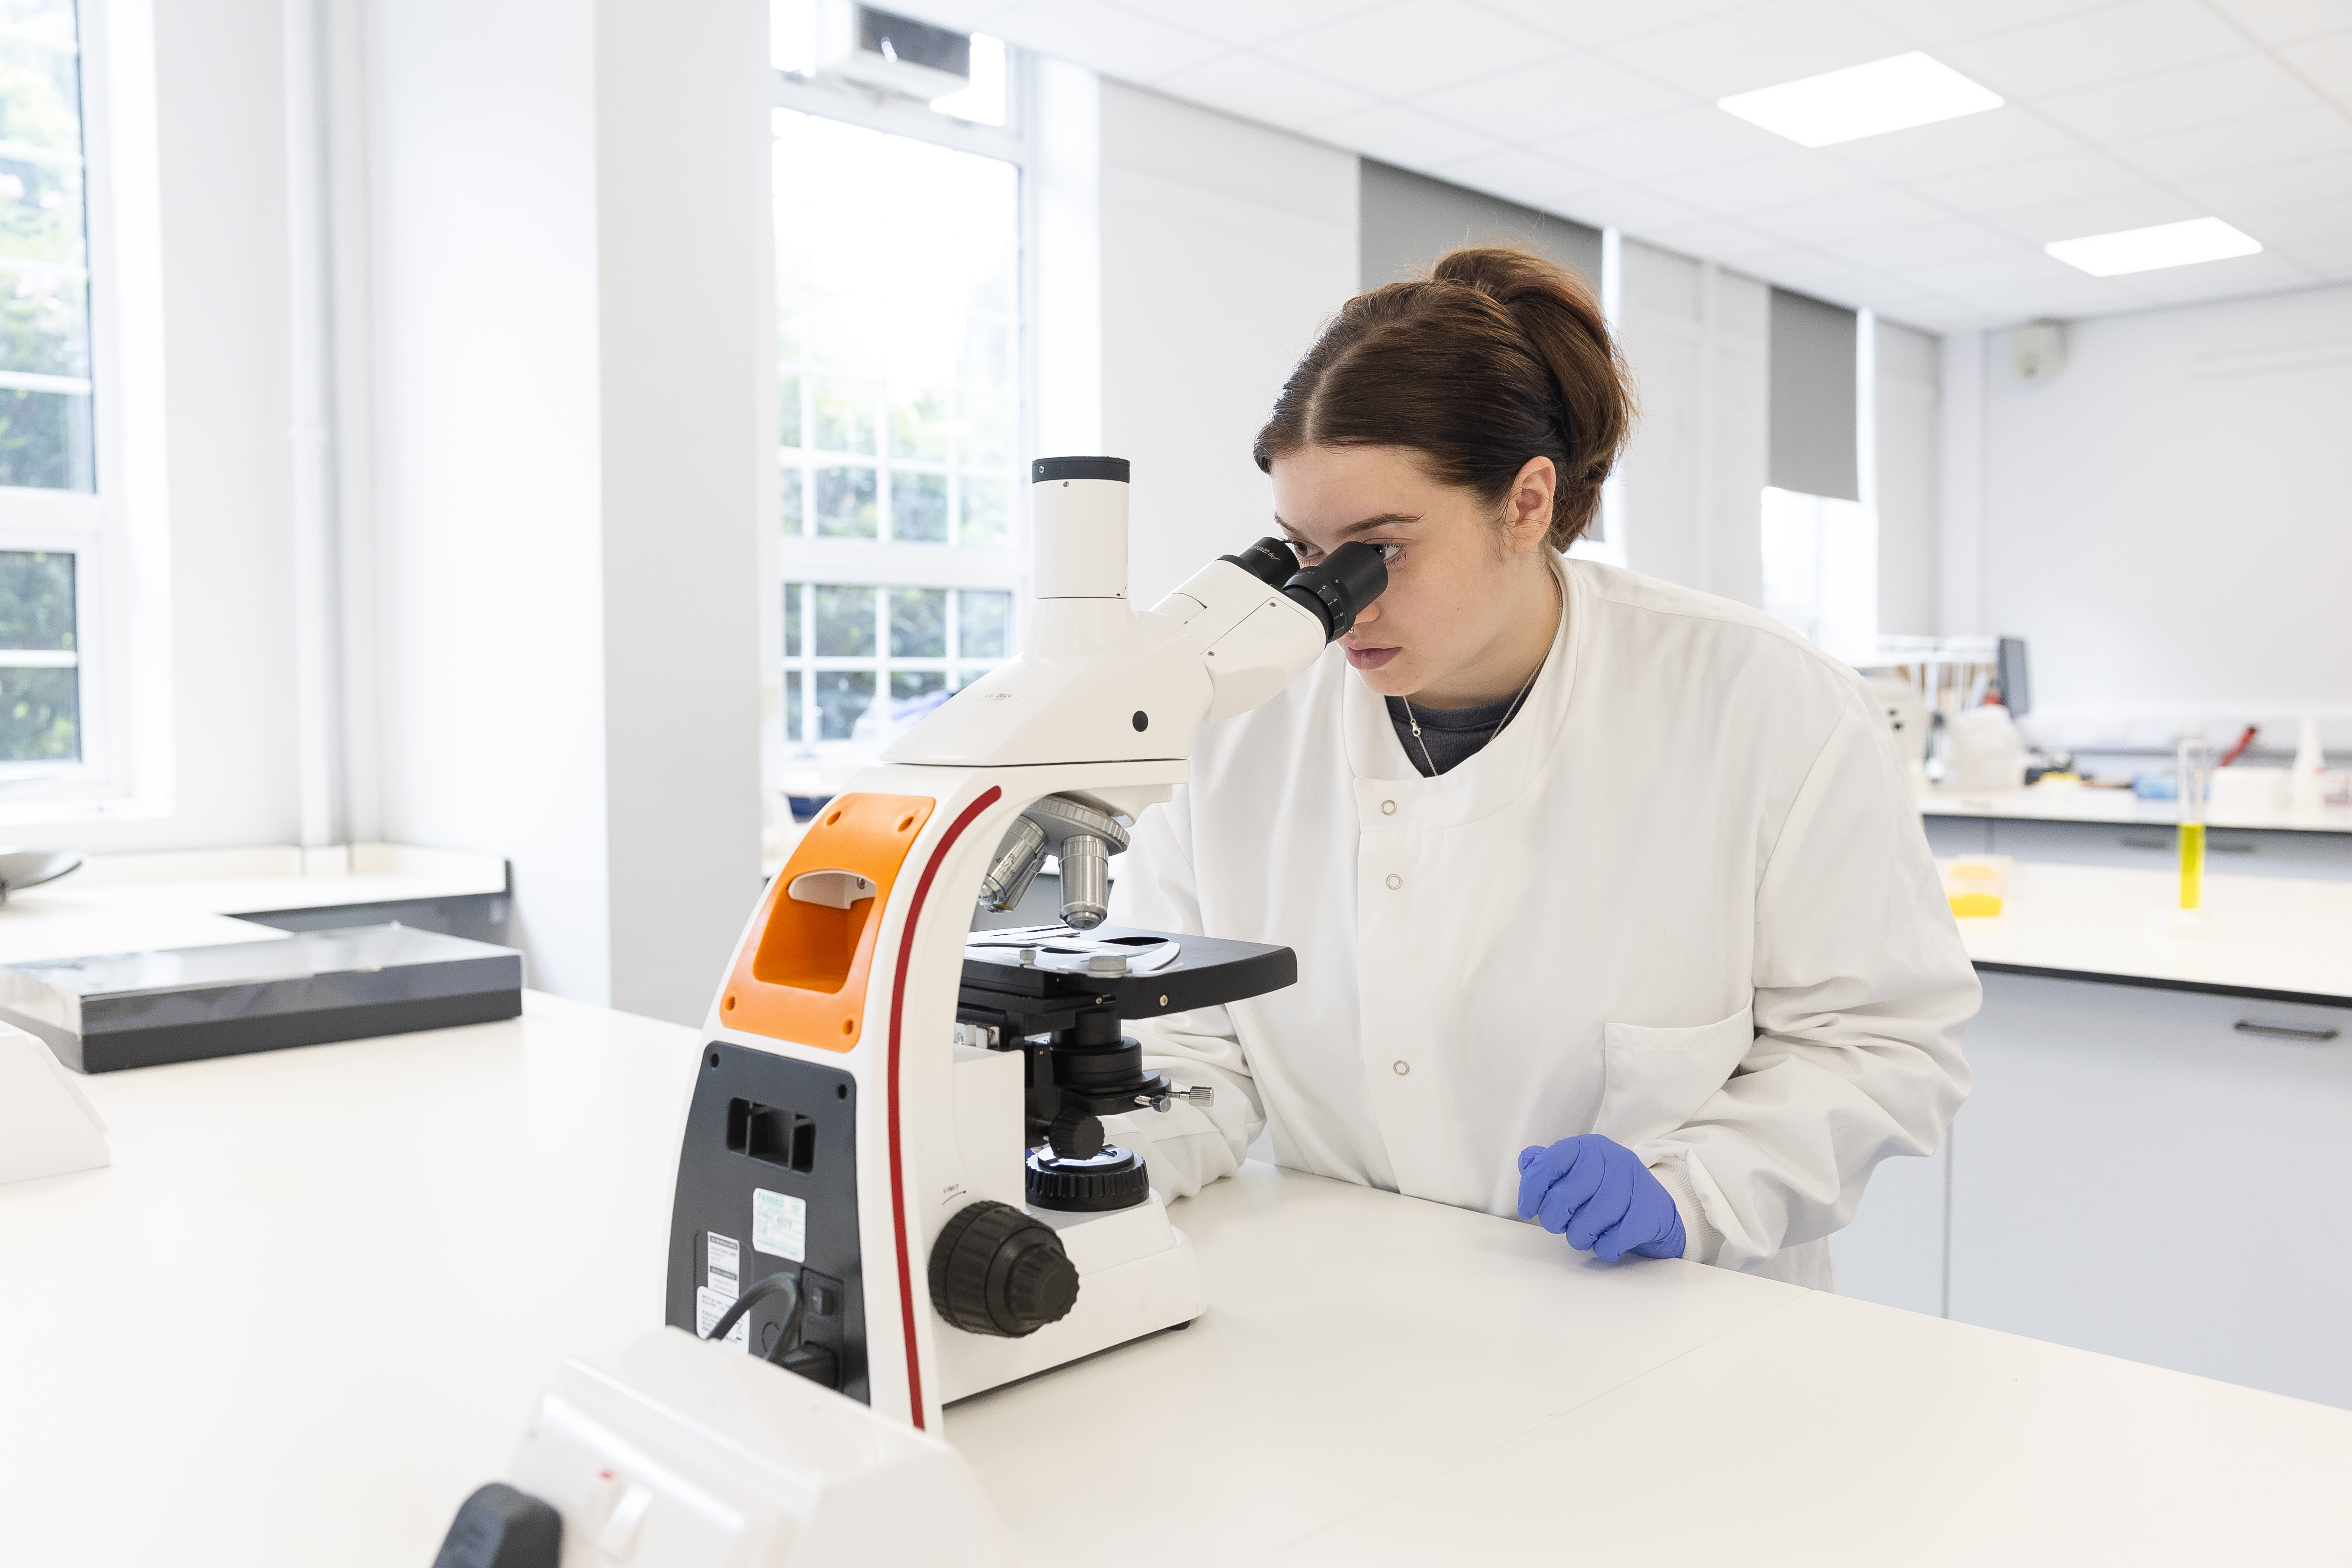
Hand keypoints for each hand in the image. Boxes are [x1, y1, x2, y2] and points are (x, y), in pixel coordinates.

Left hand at [1516, 1135, 1686, 1261]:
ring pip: (1588, 1223)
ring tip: (1585, 1234)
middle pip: (1563, 1198)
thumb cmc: (1606, 1193)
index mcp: (1588, 1147)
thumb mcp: (1576, 1172)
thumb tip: (1527, 1161)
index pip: (1548, 1163)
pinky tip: (1607, 1242)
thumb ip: (1547, 1166)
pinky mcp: (1649, 1213)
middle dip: (1554, 1220)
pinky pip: (1613, 1241)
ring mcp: (1634, 1185)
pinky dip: (1604, 1248)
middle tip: (1562, 1225)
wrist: (1655, 1212)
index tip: (1527, 1210)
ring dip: (1580, 1237)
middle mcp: (1613, 1159)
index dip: (1531, 1190)